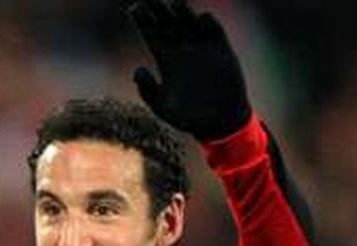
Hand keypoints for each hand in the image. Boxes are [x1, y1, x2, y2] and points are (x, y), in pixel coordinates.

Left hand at [126, 0, 250, 139]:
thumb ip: (148, 91)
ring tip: (174, 2)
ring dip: (181, 9)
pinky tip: (200, 19)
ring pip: (188, 20)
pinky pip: (212, 28)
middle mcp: (182, 50)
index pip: (151, 34)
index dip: (142, 20)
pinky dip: (206, 21)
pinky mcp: (221, 49)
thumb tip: (137, 70)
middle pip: (166, 22)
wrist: (221, 122)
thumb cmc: (189, 119)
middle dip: (157, 8)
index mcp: (166, 61)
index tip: (134, 8)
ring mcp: (201, 48)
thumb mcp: (163, 108)